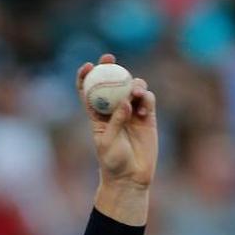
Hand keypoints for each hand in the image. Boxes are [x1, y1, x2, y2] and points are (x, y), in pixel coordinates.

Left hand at [77, 54, 157, 187]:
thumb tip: (124, 101)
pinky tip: (144, 108)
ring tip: (135, 92)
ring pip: (132, 87)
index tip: (88, 66)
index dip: (86, 76)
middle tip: (110, 58)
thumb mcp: (107, 142)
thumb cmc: (112, 162)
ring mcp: (131, 111)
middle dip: (110, 66)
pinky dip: (146, 98)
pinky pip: (148, 100)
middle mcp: (113, 110)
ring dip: (133, 84)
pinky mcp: (148, 116)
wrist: (131, 176)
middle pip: (111, 82)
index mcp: (96, 115)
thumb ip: (115, 121)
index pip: (88, 91)